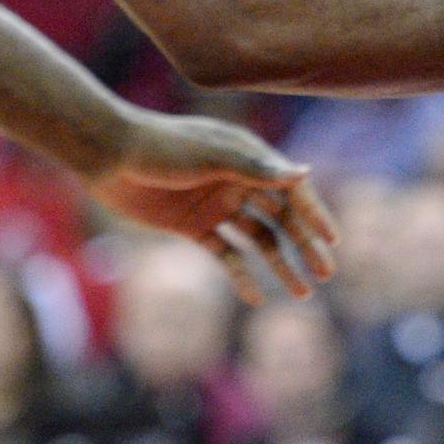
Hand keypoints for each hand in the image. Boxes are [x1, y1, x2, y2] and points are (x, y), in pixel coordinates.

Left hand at [88, 112, 337, 305]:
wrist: (111, 155)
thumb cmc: (165, 146)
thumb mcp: (214, 156)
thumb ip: (259, 168)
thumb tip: (304, 174)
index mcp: (252, 159)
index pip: (293, 191)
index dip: (315, 215)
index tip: (332, 241)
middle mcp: (241, 182)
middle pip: (282, 219)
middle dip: (305, 246)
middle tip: (326, 274)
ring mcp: (218, 206)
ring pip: (259, 239)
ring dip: (280, 264)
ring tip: (301, 292)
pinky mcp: (193, 226)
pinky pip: (225, 254)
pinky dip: (241, 275)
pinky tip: (256, 297)